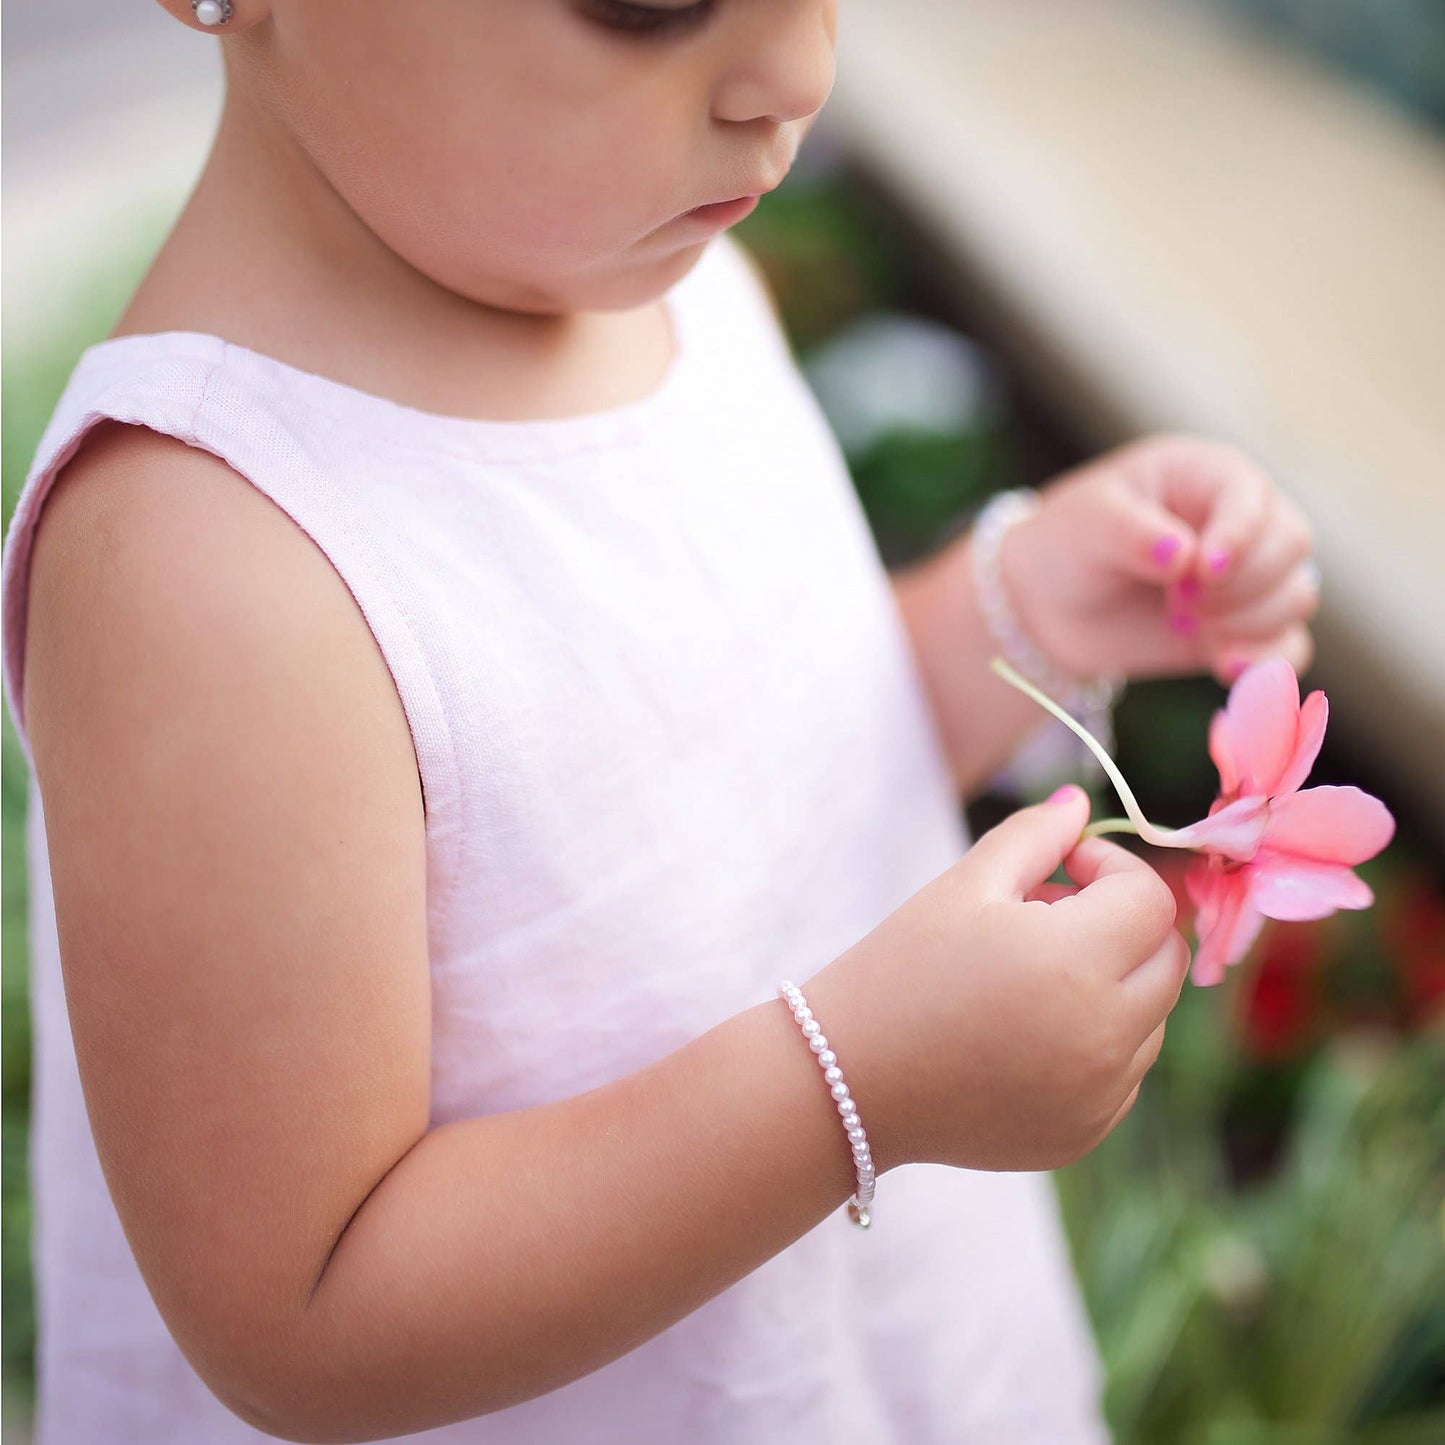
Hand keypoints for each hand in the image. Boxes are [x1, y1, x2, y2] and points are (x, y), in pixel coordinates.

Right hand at [804, 787, 1189, 1173]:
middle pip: (1168, 958)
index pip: (1151, 899)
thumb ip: (1034, 836)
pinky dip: (1097, 1040)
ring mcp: (1099, 1095)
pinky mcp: (1085, 1134)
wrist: (846, 1082)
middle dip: (1123, 923)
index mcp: (1075, 963)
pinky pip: (1124, 1072)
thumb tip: (1081, 802)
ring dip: (1113, 982)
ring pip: (1152, 1017)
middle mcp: (1104, 1036)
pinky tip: (1025, 1030)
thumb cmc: (899, 970)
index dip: (1111, 867)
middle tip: (1046, 916)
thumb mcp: (962, 886)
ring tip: (1028, 975)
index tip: (1062, 867)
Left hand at [1000, 433, 1319, 687]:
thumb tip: (1183, 555)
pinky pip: (1288, 646)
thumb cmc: (1071, 543)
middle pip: (1291, 546)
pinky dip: (1266, 662)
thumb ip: (1131, 532)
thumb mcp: (1087, 523)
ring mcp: (1249, 576)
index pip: (1253, 499)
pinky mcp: (1242, 628)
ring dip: (1244, 622)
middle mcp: (1243, 521)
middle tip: (1176, 602)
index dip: (1237, 538)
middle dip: (1238, 584)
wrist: (1049, 605)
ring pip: (1295, 596)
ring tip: (1179, 622)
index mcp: (1210, 476)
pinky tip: (1224, 669)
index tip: (1201, 571)